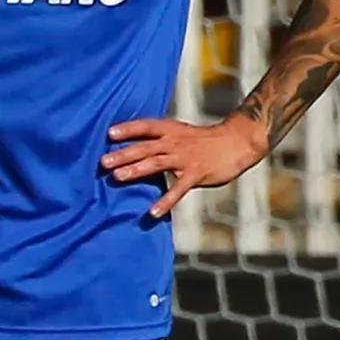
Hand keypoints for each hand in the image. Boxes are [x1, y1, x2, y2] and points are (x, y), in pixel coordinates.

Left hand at [103, 114, 266, 219]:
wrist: (236, 143)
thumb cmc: (202, 141)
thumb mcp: (179, 133)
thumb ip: (157, 141)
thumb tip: (130, 149)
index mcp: (170, 131)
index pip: (145, 126)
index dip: (128, 129)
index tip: (108, 133)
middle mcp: (175, 143)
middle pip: (145, 147)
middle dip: (123, 154)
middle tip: (102, 162)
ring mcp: (185, 159)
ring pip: (157, 163)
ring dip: (136, 170)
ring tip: (117, 178)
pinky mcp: (196, 174)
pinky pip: (178, 189)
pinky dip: (165, 201)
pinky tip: (153, 212)